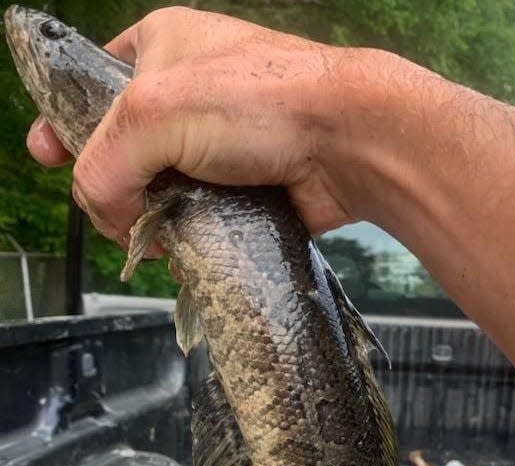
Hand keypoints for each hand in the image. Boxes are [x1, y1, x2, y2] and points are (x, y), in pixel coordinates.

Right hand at [27, 7, 416, 243]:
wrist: (351, 141)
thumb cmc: (264, 100)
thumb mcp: (153, 113)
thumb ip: (103, 162)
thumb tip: (105, 212)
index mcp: (163, 47)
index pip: (93, 81)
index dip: (65, 120)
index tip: (46, 153)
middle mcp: (193, 92)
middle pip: (127, 146)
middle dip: (113, 184)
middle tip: (112, 211)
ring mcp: (224, 142)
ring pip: (165, 188)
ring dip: (153, 218)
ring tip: (158, 236)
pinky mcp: (249, 183)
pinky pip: (204, 216)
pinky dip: (190, 236)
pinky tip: (186, 252)